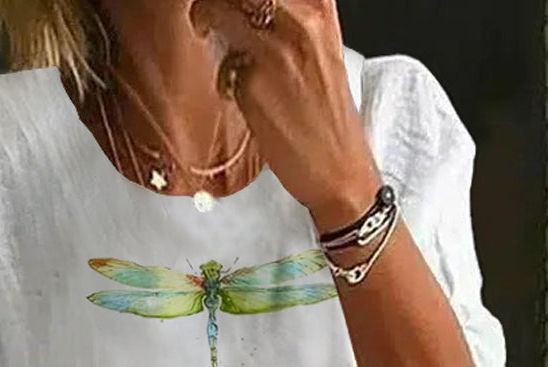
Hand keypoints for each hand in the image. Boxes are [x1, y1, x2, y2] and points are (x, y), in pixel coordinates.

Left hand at [188, 0, 381, 231]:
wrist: (339, 168)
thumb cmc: (331, 116)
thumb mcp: (322, 47)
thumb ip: (292, 18)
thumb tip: (253, 7)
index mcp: (321, 6)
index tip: (233, 3)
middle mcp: (301, 20)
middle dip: (217, 0)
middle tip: (211, 11)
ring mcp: (275, 51)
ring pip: (220, 11)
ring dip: (208, 21)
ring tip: (210, 34)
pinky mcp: (252, 84)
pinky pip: (224, 64)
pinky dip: (226, 76)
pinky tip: (244, 92)